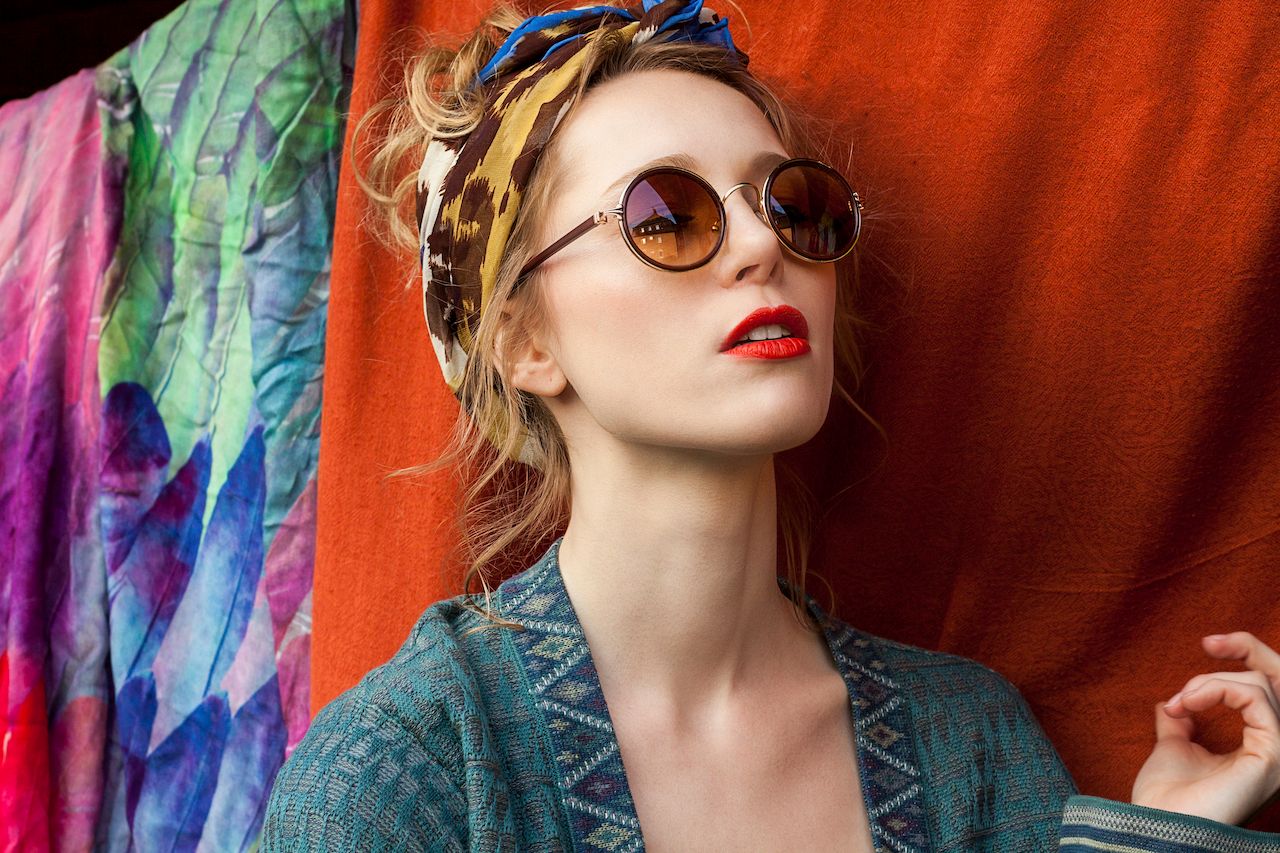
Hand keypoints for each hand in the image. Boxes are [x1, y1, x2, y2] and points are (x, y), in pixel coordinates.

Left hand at [1130, 631, 1279, 825]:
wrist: (1158, 824)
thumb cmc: (1167, 796)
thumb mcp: (1175, 746)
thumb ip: (1183, 722)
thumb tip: (1174, 703)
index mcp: (1261, 747)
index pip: (1271, 689)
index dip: (1248, 656)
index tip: (1208, 644)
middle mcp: (1278, 748)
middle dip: (1250, 648)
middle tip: (1209, 643)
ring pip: (1262, 685)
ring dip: (1212, 682)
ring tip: (1180, 701)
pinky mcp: (1274, 755)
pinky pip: (1257, 698)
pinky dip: (1218, 689)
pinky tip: (1186, 703)